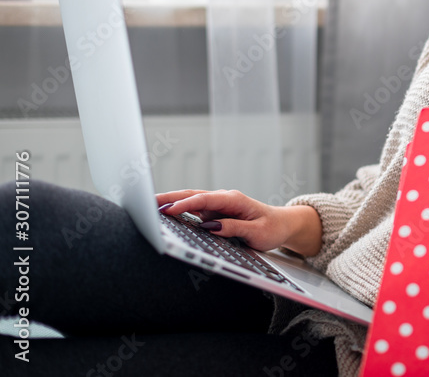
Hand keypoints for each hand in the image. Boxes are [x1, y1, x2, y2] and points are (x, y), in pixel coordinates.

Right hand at [156, 189, 320, 255]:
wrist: (281, 224)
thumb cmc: (272, 228)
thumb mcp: (257, 232)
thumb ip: (235, 229)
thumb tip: (211, 227)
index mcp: (234, 200)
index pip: (205, 199)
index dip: (185, 204)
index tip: (168, 209)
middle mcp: (223, 199)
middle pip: (193, 195)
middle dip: (170, 198)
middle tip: (147, 202)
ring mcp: (218, 205)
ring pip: (190, 200)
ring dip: (171, 201)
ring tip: (149, 206)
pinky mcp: (214, 212)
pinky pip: (194, 209)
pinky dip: (179, 209)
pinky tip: (165, 213)